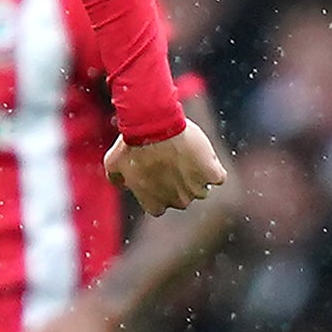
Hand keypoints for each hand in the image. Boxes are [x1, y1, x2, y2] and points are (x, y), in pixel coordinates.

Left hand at [105, 122, 225, 214]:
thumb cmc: (133, 142)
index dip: (159, 191)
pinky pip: (218, 177)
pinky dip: (213, 168)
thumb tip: (122, 186)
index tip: (158, 175)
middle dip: (179, 184)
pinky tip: (203, 155)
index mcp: (154, 203)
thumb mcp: (114, 162)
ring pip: (202, 189)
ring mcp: (196, 189)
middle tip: (173, 162)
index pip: (160, 206)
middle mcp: (176, 201)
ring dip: (197, 177)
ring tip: (187, 156)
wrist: (154, 125)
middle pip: (183, 198)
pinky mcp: (212, 174)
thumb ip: (116, 179)